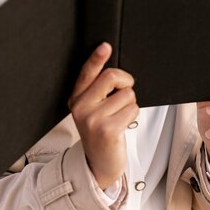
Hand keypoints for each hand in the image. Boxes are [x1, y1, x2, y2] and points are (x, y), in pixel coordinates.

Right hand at [68, 42, 138, 188]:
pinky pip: (132, 109)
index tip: (105, 46)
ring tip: (120, 116)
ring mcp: (92, 119)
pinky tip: (123, 125)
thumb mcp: (92, 109)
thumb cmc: (101, 131)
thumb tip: (116, 72)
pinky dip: (133, 115)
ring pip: (127, 94)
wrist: (99, 163)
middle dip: (126, 82)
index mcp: (76, 98)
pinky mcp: (107, 130)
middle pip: (111, 77)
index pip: (87, 73)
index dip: (97, 58)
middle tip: (125, 91)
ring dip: (130, 103)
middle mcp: (80, 107)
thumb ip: (98, 90)